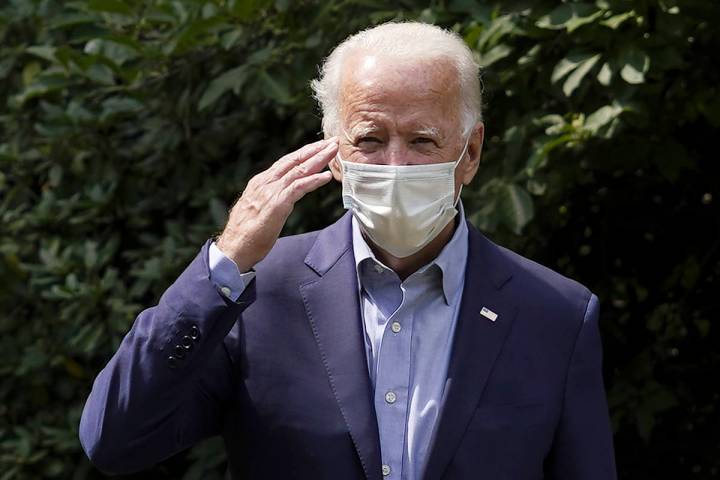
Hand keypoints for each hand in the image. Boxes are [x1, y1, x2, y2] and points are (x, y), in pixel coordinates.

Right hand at [216, 137, 338, 271]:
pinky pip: (298, 187)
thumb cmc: (245, 235)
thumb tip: (278, 199)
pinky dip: (314, 180)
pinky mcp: (277, 204)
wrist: (233, 248)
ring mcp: (271, 192)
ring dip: (319, 158)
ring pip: (298, 169)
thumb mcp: (257, 210)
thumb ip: (268, 200)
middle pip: (294, 160)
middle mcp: (265, 183)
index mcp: (260, 183)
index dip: (304, 153)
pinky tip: (326, 176)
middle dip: (315, 149)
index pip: (285, 162)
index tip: (319, 147)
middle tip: (332, 141)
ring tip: (334, 151)